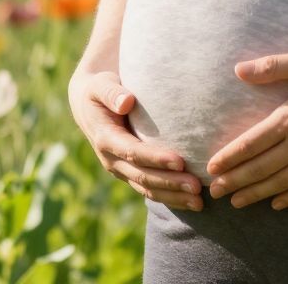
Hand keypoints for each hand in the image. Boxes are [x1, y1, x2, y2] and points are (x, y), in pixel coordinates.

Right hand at [67, 69, 205, 210]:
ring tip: (198, 201)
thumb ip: (112, 92)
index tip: (180, 161)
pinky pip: (149, 190)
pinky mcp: (129, 174)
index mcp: (105, 139)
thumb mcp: (100, 85)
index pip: (133, 152)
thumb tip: (127, 102)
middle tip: (197, 186)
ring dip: (173, 196)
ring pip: (147, 189)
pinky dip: (170, 198)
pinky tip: (191, 202)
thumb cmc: (100, 90)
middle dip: (170, 183)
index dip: (156, 159)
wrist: (89, 107)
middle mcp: (111, 160)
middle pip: (143, 176)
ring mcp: (120, 170)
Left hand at [206, 49, 287, 210]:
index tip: (211, 167)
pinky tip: (277, 204)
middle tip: (215, 192)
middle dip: (235, 182)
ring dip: (256, 194)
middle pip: (261, 168)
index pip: (251, 143)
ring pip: (282, 183)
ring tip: (237, 202)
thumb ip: (273, 66)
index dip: (229, 157)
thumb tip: (238, 70)